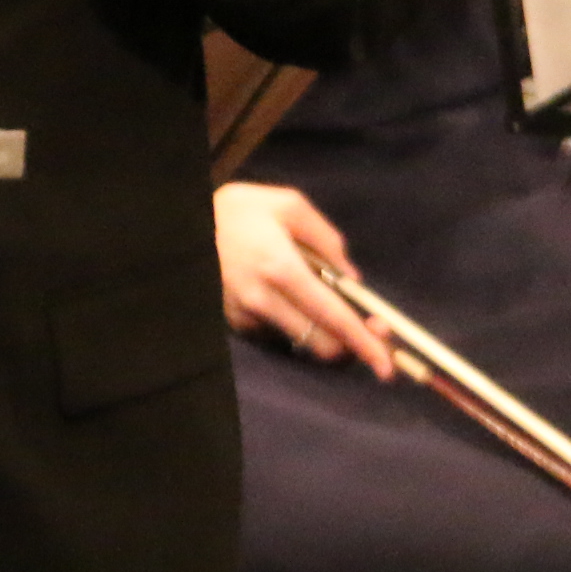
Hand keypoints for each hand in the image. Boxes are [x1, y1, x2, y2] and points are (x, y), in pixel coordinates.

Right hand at [214, 182, 391, 376]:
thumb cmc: (241, 208)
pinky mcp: (237, 323)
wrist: (185, 222)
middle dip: (352, 344)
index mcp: (282, 268)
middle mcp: (264, 301)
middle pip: (322, 345)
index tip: (385, 367)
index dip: (364, 344)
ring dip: (324, 330)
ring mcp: (248, 316)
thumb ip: (327, 240)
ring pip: (302, 341)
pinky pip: (280, 330)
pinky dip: (295, 319)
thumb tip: (350, 279)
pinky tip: (286, 292)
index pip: (333, 318)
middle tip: (370, 327)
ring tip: (325, 297)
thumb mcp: (290, 204)